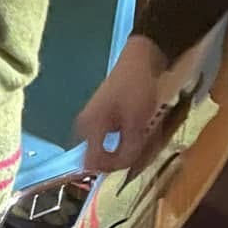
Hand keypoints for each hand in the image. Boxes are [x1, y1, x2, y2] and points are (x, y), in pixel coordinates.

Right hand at [76, 35, 166, 172]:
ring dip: (122, 149)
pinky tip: (138, 131)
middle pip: (98, 156)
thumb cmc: (137, 89)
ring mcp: (93, 119)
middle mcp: (85, 126)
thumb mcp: (136, 123)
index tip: (133, 162)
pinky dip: (123, 139)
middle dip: (118, 159)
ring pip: (105, 147)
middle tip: (140, 152)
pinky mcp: (102, 115)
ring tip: (142, 140)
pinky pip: (110, 137)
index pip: (92, 163)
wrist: (141, 58)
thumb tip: (124, 168)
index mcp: (89, 127)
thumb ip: (128, 149)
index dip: (112, 168)